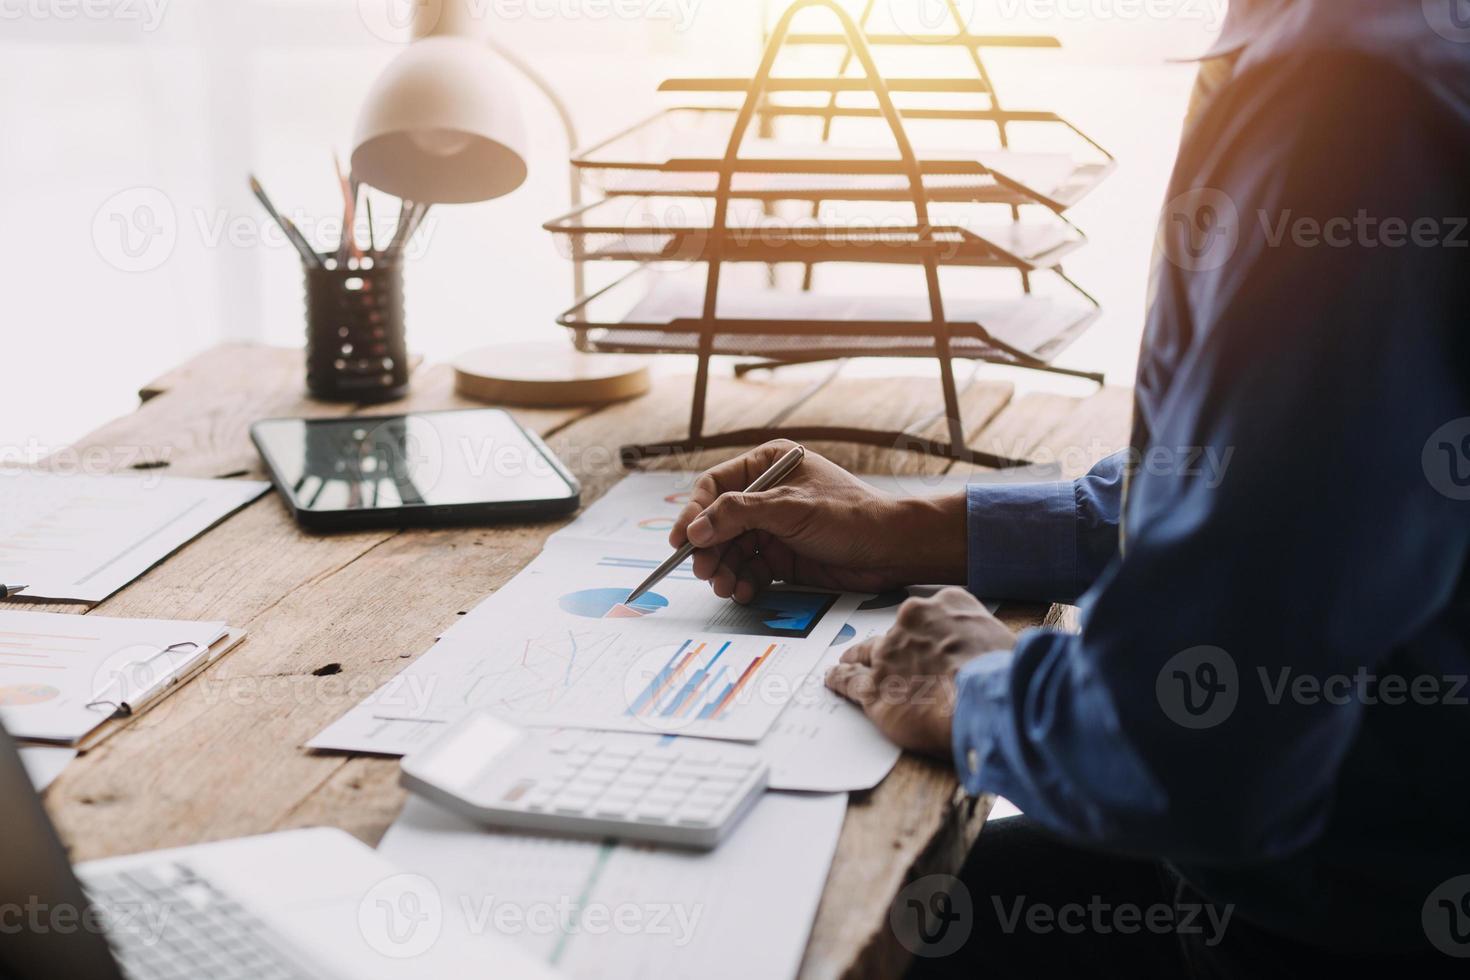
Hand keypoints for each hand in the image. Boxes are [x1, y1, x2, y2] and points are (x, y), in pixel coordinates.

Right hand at [671, 441, 967, 601]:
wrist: (892, 550)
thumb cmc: (849, 516)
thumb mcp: (789, 508)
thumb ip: (739, 514)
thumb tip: (695, 529)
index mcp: (768, 465)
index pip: (715, 487)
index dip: (694, 513)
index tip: (681, 540)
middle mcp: (767, 495)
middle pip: (719, 523)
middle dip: (709, 549)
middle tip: (704, 571)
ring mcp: (774, 527)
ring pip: (732, 550)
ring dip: (724, 570)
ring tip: (725, 587)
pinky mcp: (783, 556)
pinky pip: (751, 569)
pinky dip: (743, 582)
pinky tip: (744, 592)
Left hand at [825, 588, 1015, 756]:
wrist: (992, 700)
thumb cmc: (1006, 674)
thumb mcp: (1006, 642)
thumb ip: (987, 643)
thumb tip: (997, 657)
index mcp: (948, 604)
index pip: (930, 614)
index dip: (926, 631)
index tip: (924, 638)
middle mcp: (912, 622)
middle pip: (895, 632)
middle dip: (893, 645)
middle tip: (891, 656)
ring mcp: (889, 654)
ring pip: (866, 653)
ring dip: (857, 658)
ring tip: (847, 661)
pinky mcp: (875, 687)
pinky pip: (848, 681)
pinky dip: (839, 680)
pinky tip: (833, 680)